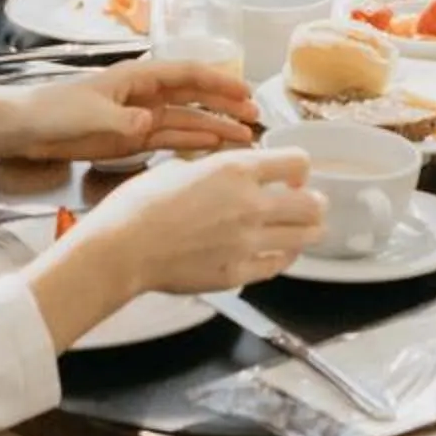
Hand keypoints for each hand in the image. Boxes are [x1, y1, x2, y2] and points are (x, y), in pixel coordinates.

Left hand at [0, 61, 261, 161]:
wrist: (23, 129)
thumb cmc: (52, 110)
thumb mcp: (87, 113)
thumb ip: (120, 118)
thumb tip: (150, 121)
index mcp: (136, 78)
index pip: (187, 75)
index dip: (219, 82)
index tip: (245, 93)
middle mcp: (144, 94)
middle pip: (194, 97)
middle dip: (225, 105)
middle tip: (256, 118)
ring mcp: (138, 117)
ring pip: (186, 120)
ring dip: (214, 127)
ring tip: (244, 137)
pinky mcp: (130, 139)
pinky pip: (169, 140)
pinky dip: (192, 144)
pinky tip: (212, 149)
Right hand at [66, 150, 326, 297]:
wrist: (122, 249)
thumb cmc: (140, 204)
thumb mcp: (182, 168)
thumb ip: (219, 170)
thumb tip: (237, 171)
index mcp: (236, 170)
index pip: (297, 162)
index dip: (299, 168)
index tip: (292, 175)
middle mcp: (251, 205)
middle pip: (313, 204)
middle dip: (313, 202)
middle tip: (302, 204)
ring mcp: (248, 243)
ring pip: (306, 237)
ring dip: (305, 231)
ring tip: (295, 229)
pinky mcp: (238, 273)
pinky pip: (278, 265)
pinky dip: (281, 257)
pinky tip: (271, 252)